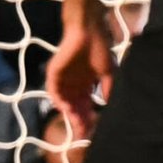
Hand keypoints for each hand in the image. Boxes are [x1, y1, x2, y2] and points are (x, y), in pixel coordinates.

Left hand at [47, 18, 115, 134]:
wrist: (87, 30)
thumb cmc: (99, 49)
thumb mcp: (108, 73)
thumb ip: (108, 90)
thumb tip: (110, 107)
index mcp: (86, 85)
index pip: (86, 106)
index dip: (89, 119)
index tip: (93, 131)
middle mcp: (74, 85)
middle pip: (75, 107)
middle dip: (79, 120)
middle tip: (84, 132)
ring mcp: (63, 79)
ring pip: (64, 101)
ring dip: (69, 113)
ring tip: (77, 123)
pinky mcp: (53, 72)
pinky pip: (53, 90)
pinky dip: (58, 100)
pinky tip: (66, 109)